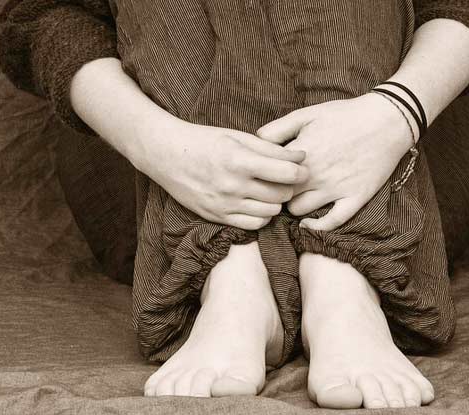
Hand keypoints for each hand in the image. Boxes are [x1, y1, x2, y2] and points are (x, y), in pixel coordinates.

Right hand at [136, 118, 308, 230]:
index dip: (301, 171)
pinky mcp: (217, 216)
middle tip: (284, 178)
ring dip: (276, 202)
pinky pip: (254, 225)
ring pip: (271, 212)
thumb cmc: (203, 141)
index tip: (301, 168)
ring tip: (269, 190)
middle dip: (289, 186)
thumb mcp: (237, 136)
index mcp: (240, 160)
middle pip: (282, 195)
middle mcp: (233, 186)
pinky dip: (263, 216)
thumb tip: (301, 157)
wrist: (167, 156)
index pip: (287, 173)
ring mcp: (225, 204)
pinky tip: (257, 203)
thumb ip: (271, 148)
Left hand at [256, 93, 414, 230]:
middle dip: (275, 192)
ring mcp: (336, 188)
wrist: (387, 120)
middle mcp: (316, 173)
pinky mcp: (355, 198)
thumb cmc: (344, 114)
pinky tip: (308, 223)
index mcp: (301, 153)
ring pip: (299, 210)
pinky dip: (316, 226)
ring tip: (295, 198)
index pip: (268, 174)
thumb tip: (255, 142)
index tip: (264, 175)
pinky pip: (331, 223)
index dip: (263, 176)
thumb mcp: (306, 114)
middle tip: (276, 189)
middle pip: (280, 194)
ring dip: (293, 205)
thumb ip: (277, 129)